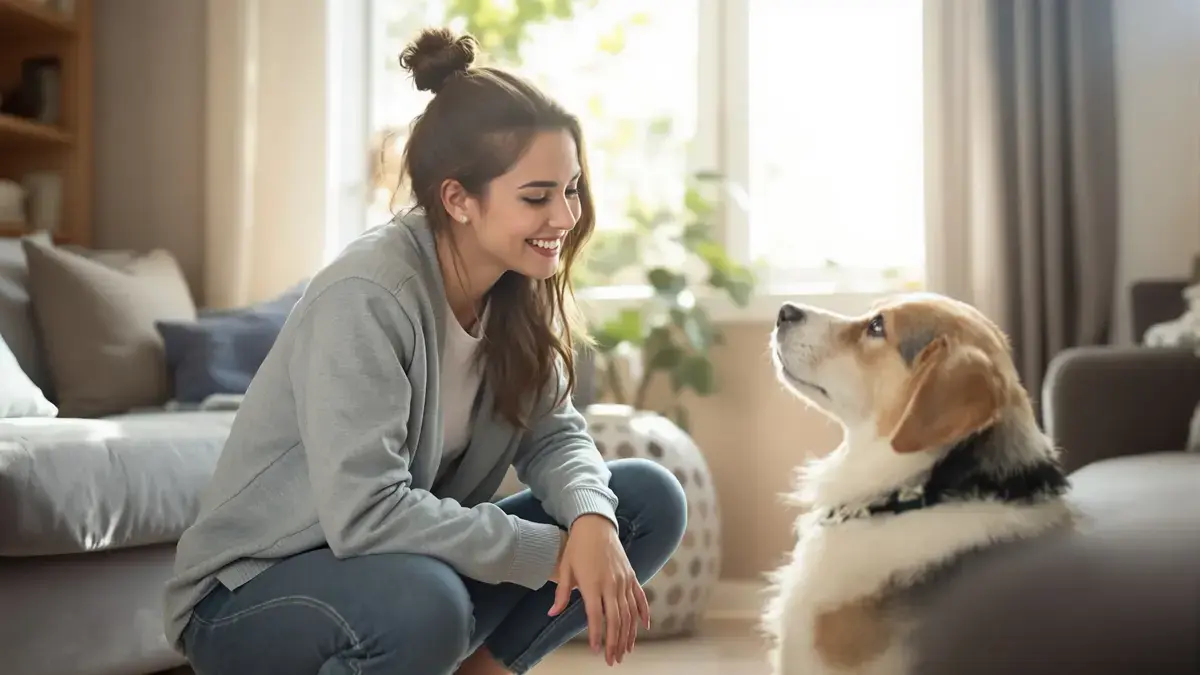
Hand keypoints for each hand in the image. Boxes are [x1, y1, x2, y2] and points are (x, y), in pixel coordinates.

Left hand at [547, 515, 650, 664]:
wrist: (595, 525)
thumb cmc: (577, 547)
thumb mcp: (565, 568)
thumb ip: (561, 593)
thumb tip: (552, 613)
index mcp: (592, 583)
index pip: (595, 615)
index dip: (596, 634)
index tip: (595, 650)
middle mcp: (611, 584)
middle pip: (616, 619)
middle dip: (614, 642)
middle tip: (612, 660)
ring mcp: (623, 580)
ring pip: (629, 613)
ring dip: (629, 634)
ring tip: (626, 651)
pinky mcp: (631, 575)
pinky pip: (640, 598)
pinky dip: (643, 613)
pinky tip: (644, 627)